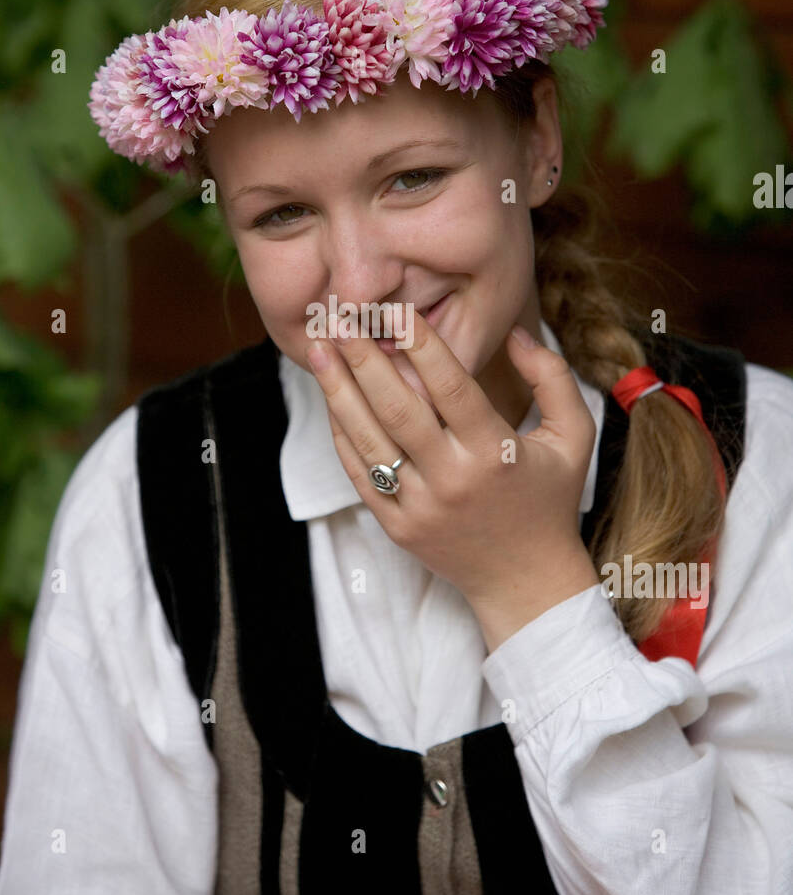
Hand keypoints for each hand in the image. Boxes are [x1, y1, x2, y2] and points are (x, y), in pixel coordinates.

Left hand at [305, 314, 599, 647]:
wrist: (527, 583)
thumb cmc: (549, 501)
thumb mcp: (574, 438)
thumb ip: (552, 378)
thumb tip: (515, 333)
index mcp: (495, 453)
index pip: (451, 388)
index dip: (422, 345)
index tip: (397, 311)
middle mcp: (453, 480)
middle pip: (398, 408)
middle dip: (364, 359)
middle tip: (341, 319)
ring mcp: (420, 506)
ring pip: (369, 439)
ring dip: (339, 391)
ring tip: (319, 350)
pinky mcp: (397, 527)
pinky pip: (360, 474)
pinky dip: (342, 434)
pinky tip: (331, 399)